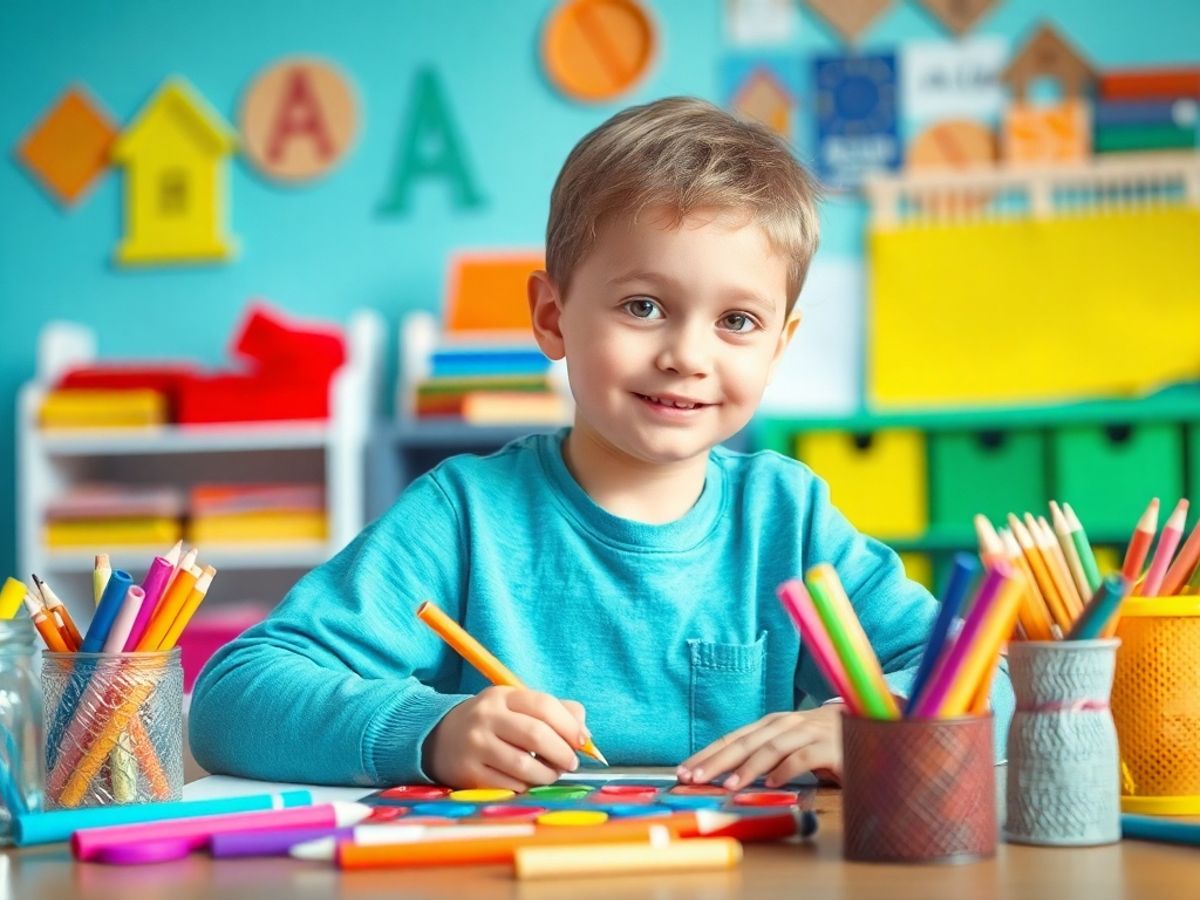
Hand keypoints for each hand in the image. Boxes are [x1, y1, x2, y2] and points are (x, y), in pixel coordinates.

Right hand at [423, 686, 589, 789]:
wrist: (438, 738)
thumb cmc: (491, 723)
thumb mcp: (516, 707)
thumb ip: (554, 711)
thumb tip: (585, 732)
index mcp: (502, 696)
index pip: (543, 705)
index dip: (569, 725)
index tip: (583, 741)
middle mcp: (486, 717)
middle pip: (536, 735)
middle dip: (562, 753)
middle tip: (570, 763)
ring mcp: (475, 745)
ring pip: (524, 765)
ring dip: (547, 775)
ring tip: (551, 774)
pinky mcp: (468, 773)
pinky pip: (508, 785)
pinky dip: (526, 787)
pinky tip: (527, 782)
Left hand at [676, 704, 844, 789]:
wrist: (872, 728)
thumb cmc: (825, 742)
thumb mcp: (790, 746)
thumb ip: (765, 756)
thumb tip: (728, 775)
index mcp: (772, 724)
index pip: (733, 738)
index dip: (708, 754)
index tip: (684, 770)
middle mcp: (787, 723)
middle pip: (744, 742)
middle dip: (716, 761)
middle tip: (695, 778)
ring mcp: (809, 732)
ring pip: (771, 747)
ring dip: (748, 767)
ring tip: (729, 785)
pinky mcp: (830, 746)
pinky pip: (804, 757)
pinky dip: (787, 769)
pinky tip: (773, 783)